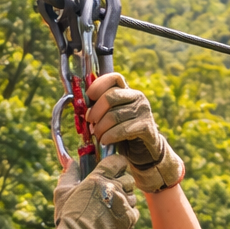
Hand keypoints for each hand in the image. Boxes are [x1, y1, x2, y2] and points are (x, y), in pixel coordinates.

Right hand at [35, 155, 139, 228]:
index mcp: (98, 178)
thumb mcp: (63, 193)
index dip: (118, 164)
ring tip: (110, 209)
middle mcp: (113, 188)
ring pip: (132, 195)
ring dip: (124, 200)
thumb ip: (69, 173)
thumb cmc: (69, 219)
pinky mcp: (129, 218)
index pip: (117, 161)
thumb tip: (69, 160)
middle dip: (121, 184)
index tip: (115, 169)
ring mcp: (123, 203)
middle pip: (128, 178)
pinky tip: (115, 219)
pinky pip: (135, 211)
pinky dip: (128, 214)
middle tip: (110, 193)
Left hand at [85, 73, 183, 191]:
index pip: (114, 78)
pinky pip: (123, 130)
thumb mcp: (112, 116)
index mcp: (128, 91)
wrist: (144, 150)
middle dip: (96, 110)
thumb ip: (100, 109)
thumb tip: (82, 108)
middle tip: (89, 121)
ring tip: (97, 135)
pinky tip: (105, 141)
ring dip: (101, 127)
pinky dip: (110, 136)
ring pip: (115, 115)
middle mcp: (138, 97)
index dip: (99, 85)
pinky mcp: (146, 127)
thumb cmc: (123, 131)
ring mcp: (144, 111)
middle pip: (111, 96)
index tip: (89, 97)